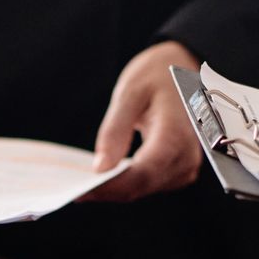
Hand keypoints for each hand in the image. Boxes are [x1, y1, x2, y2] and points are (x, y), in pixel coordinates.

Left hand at [84, 40, 203, 202]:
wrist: (185, 67)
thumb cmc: (159, 74)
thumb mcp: (130, 92)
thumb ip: (115, 131)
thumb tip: (101, 168)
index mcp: (175, 135)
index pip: (141, 174)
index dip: (110, 187)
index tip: (79, 192)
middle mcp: (186, 156)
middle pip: (140, 187)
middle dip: (107, 190)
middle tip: (73, 189)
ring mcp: (186, 165)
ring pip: (143, 190)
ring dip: (115, 189)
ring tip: (84, 183)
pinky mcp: (180, 169)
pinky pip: (149, 184)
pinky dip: (126, 183)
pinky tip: (106, 176)